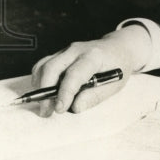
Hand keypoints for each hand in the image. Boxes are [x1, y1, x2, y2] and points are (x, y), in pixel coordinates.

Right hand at [29, 24, 152, 115]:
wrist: (119, 47)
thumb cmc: (118, 66)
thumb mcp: (114, 84)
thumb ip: (94, 96)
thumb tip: (74, 107)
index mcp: (94, 56)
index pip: (74, 74)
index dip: (65, 93)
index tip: (60, 109)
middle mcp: (76, 50)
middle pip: (52, 67)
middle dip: (45, 92)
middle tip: (47, 112)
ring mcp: (66, 50)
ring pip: (43, 66)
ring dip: (40, 87)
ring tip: (46, 106)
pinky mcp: (60, 54)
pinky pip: (43, 65)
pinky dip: (40, 80)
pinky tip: (46, 93)